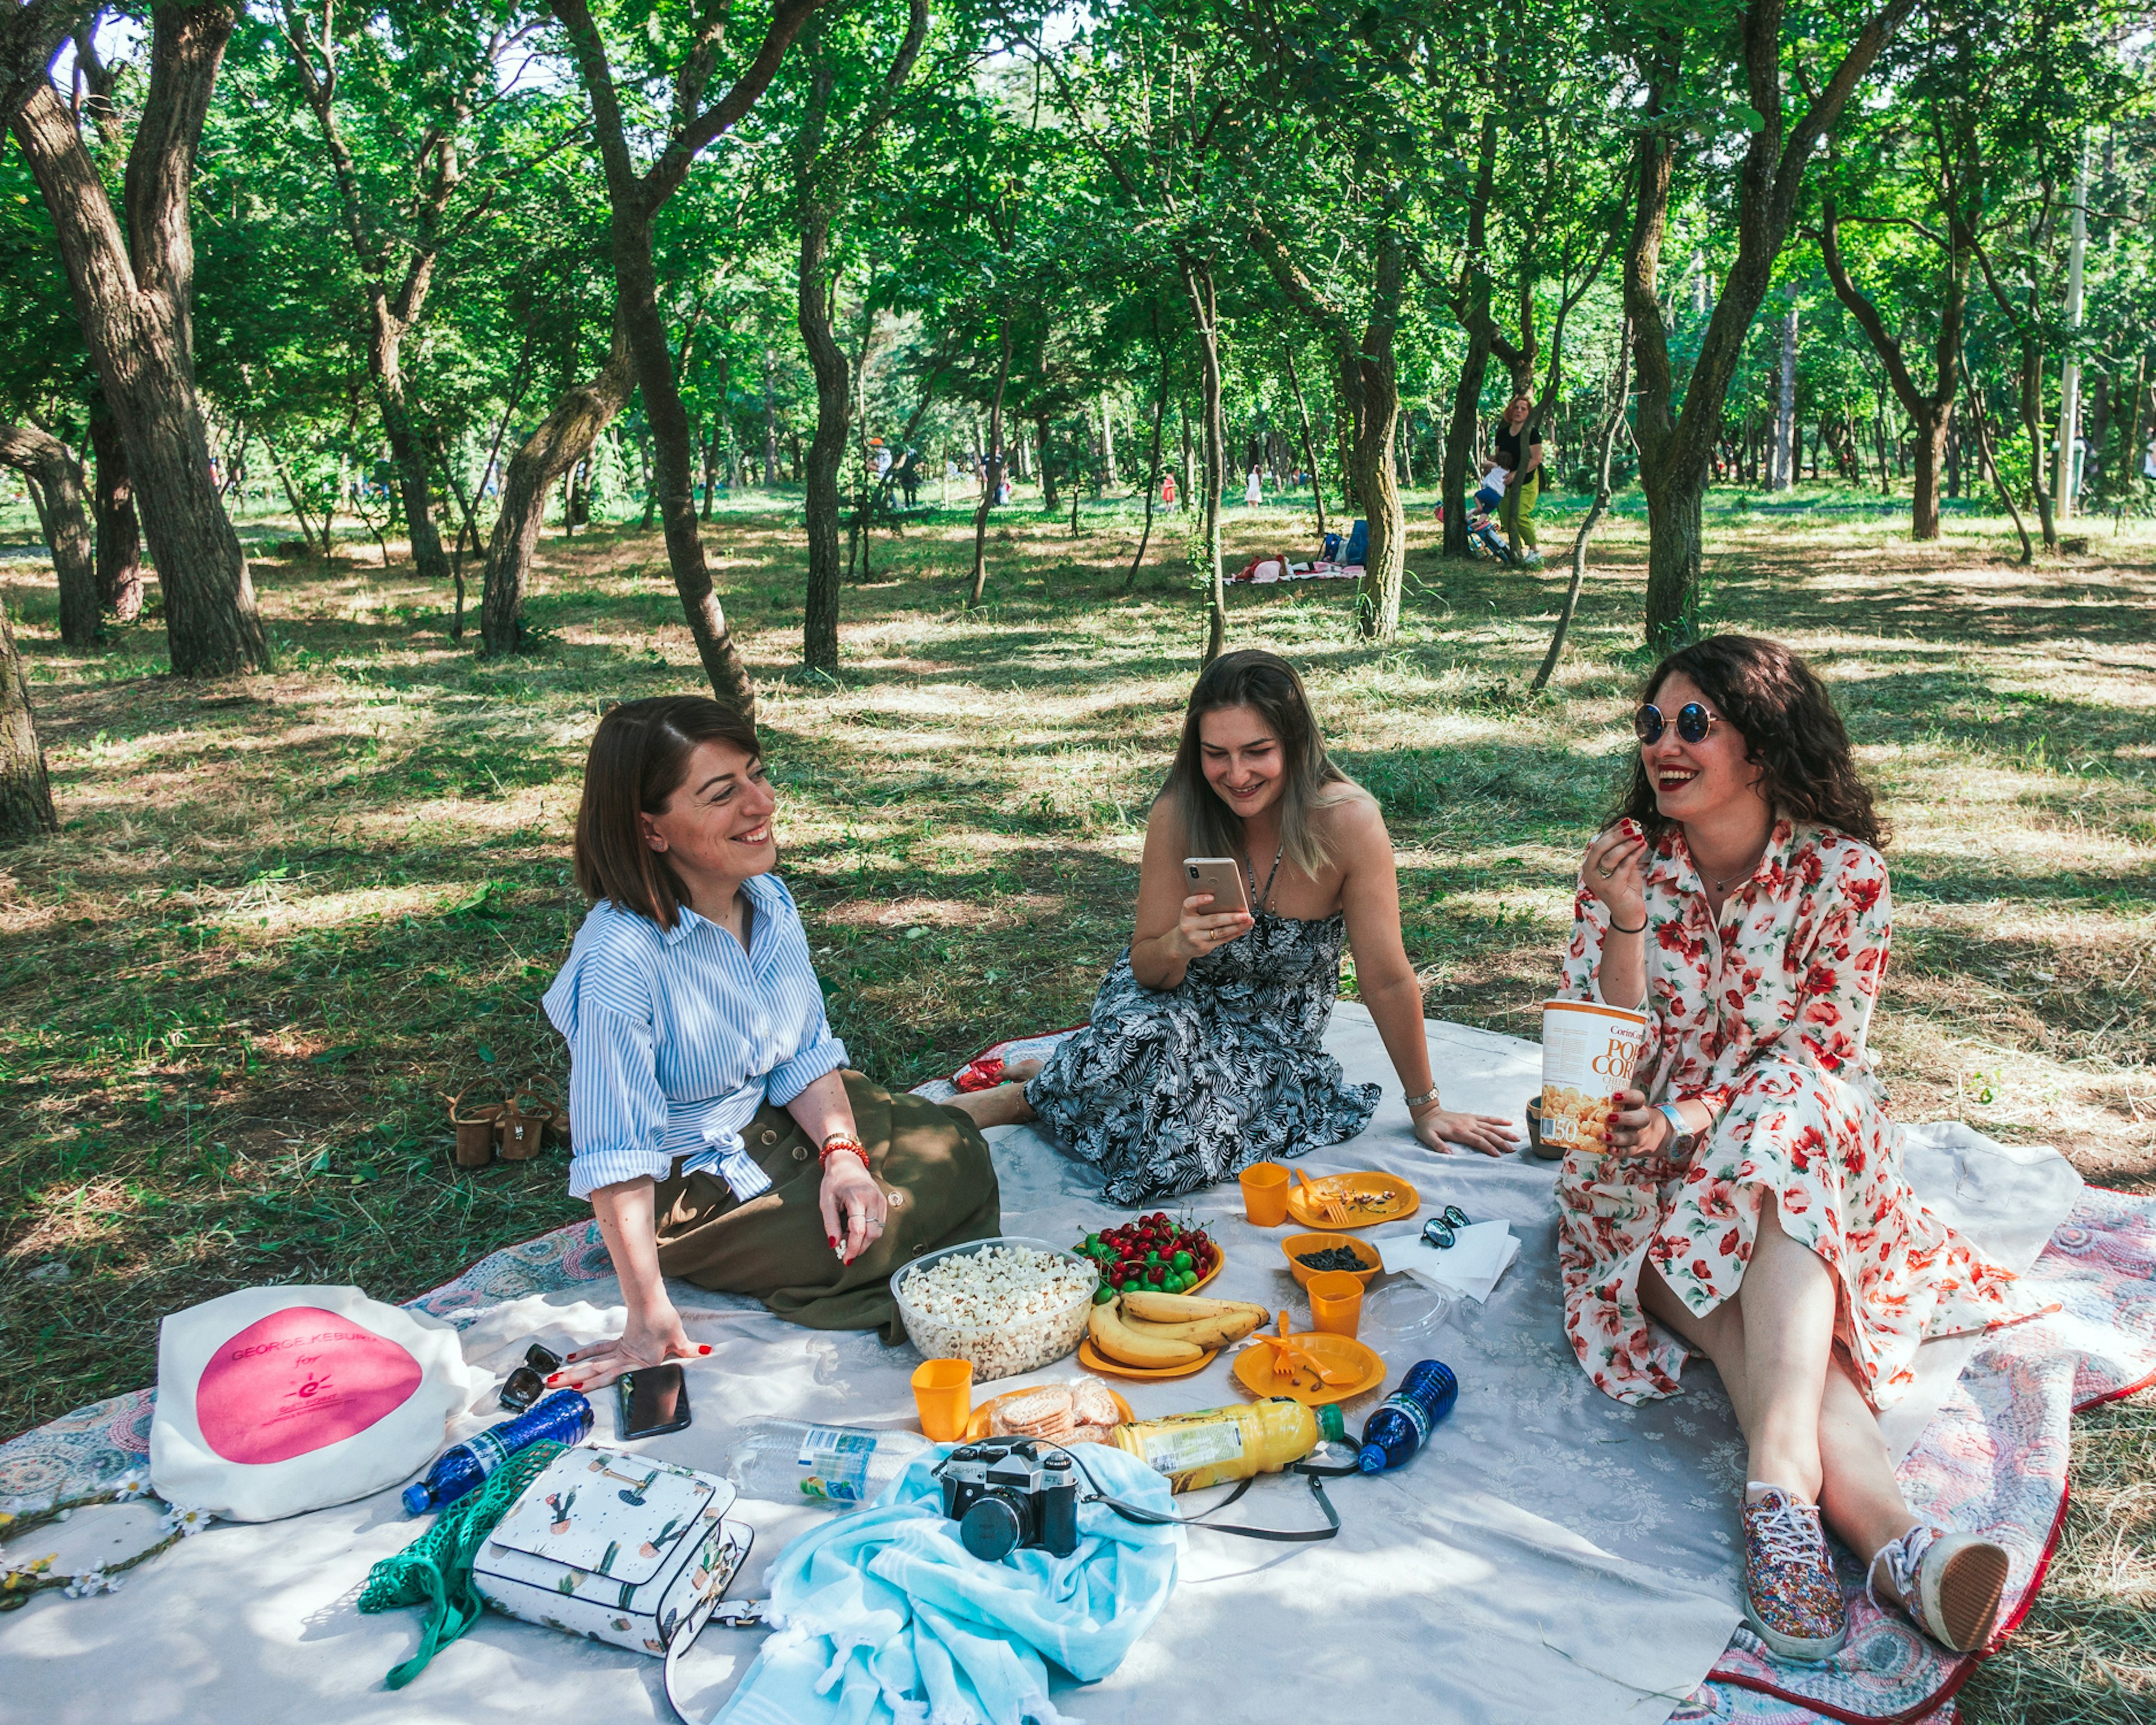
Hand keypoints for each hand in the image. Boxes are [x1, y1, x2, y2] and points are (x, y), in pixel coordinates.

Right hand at [553, 1303, 706, 1392]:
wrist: (652, 1302)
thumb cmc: (665, 1321)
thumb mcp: (679, 1338)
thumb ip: (690, 1349)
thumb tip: (709, 1351)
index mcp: (638, 1364)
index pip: (618, 1381)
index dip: (600, 1389)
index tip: (581, 1397)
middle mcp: (624, 1360)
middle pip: (596, 1373)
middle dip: (575, 1382)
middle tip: (553, 1389)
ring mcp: (618, 1352)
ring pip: (592, 1364)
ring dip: (573, 1372)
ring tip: (554, 1380)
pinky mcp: (618, 1344)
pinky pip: (599, 1351)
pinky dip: (585, 1355)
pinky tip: (570, 1359)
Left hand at [819, 1153, 887, 1264]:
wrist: (847, 1163)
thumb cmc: (834, 1181)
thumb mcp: (826, 1202)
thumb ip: (830, 1224)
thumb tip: (834, 1245)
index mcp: (857, 1197)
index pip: (859, 1230)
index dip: (852, 1248)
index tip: (845, 1259)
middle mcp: (873, 1199)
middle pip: (871, 1234)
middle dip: (859, 1247)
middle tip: (845, 1251)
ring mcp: (881, 1200)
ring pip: (878, 1232)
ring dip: (864, 1242)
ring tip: (848, 1237)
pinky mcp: (884, 1203)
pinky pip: (880, 1225)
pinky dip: (869, 1233)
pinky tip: (857, 1231)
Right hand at [1172, 892, 1253, 960]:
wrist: (1181, 945)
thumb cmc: (1191, 924)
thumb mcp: (1191, 914)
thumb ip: (1204, 907)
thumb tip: (1229, 901)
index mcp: (1185, 914)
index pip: (1189, 904)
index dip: (1199, 900)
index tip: (1212, 897)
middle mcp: (1189, 926)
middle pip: (1213, 920)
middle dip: (1232, 917)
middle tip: (1245, 914)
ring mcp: (1196, 938)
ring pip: (1221, 932)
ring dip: (1238, 926)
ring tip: (1249, 920)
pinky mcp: (1204, 947)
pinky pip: (1223, 939)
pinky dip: (1236, 933)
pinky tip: (1244, 928)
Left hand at [1412, 1103, 1522, 1157]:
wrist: (1427, 1112)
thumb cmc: (1427, 1127)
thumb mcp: (1428, 1137)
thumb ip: (1438, 1145)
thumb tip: (1449, 1154)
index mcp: (1459, 1132)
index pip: (1478, 1140)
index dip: (1488, 1147)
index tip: (1498, 1154)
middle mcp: (1468, 1125)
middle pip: (1488, 1134)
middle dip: (1501, 1142)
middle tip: (1513, 1149)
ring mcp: (1471, 1120)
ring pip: (1491, 1126)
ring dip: (1504, 1132)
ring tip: (1516, 1138)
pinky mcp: (1471, 1117)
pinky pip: (1487, 1118)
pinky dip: (1498, 1121)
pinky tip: (1509, 1123)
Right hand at [1582, 819, 1647, 927]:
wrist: (1629, 913)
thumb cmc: (1626, 887)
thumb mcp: (1622, 865)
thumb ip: (1622, 851)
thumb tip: (1630, 827)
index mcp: (1590, 865)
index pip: (1599, 842)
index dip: (1613, 830)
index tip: (1628, 821)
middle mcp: (1589, 873)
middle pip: (1600, 847)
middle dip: (1618, 835)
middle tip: (1634, 826)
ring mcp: (1598, 881)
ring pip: (1611, 857)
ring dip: (1627, 844)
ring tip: (1641, 836)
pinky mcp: (1610, 889)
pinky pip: (1623, 867)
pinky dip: (1634, 855)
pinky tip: (1643, 846)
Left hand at [1604, 1088, 1672, 1156]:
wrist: (1652, 1135)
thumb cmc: (1631, 1117)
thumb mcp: (1628, 1108)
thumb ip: (1613, 1104)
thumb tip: (1585, 1099)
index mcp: (1638, 1106)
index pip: (1638, 1098)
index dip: (1628, 1096)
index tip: (1614, 1096)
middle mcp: (1641, 1121)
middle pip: (1639, 1118)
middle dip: (1625, 1118)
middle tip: (1609, 1117)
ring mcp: (1639, 1136)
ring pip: (1630, 1137)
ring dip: (1616, 1138)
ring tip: (1603, 1136)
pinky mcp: (1636, 1149)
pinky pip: (1628, 1152)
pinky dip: (1619, 1152)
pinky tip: (1610, 1150)